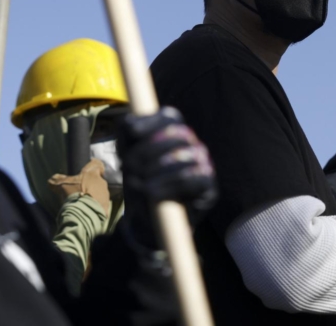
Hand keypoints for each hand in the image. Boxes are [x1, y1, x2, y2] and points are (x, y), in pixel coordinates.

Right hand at [48, 158, 111, 216]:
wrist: (84, 212)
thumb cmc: (74, 193)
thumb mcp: (63, 186)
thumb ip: (57, 181)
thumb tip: (51, 179)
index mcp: (92, 174)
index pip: (97, 164)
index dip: (94, 165)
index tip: (90, 169)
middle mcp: (101, 182)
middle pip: (98, 179)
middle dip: (91, 183)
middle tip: (81, 188)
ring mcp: (105, 194)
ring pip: (100, 191)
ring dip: (94, 194)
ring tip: (84, 200)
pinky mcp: (106, 206)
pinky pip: (101, 203)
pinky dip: (96, 204)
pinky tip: (88, 208)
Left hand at [117, 107, 216, 248]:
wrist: (146, 218)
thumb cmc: (138, 180)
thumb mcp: (126, 154)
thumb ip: (126, 133)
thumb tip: (132, 125)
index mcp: (173, 131)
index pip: (170, 117)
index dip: (152, 121)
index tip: (134, 132)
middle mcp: (191, 144)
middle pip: (176, 135)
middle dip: (148, 151)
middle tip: (130, 167)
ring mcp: (203, 162)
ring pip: (185, 157)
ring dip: (157, 172)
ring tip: (141, 185)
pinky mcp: (209, 186)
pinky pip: (193, 179)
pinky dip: (169, 187)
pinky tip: (154, 195)